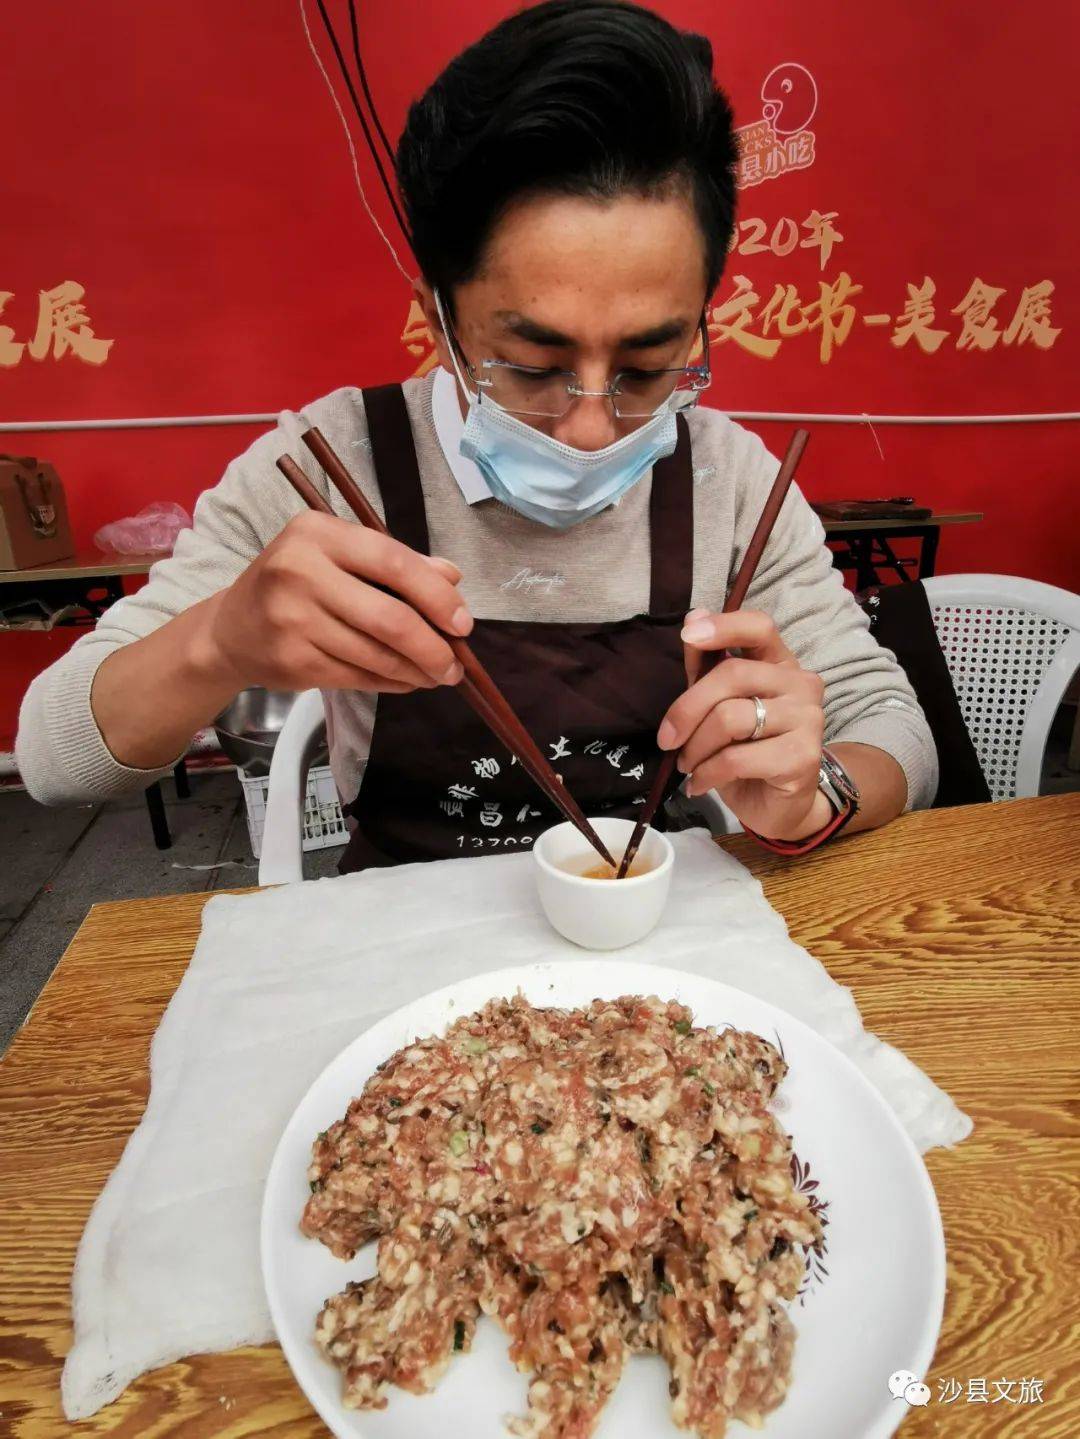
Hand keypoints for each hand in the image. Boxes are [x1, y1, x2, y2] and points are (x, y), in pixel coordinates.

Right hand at [203, 511, 471, 693]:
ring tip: (436, 674)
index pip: (393, 562)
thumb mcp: (336, 554)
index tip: (462, 622)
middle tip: (454, 665)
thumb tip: (451, 577)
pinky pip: (358, 677)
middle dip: (432, 647)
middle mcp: (301, 572)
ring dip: (416, 671)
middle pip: (389, 618)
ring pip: (376, 655)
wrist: (231, 628)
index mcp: (318, 534)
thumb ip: (395, 561)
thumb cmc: (295, 583)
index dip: (435, 596)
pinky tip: (406, 681)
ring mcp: (293, 620)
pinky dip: (391, 683)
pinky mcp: (293, 661)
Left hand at [657, 609, 829, 841]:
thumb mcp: (718, 705)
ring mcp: (807, 719)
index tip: (687, 635)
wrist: (777, 806)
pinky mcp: (802, 756)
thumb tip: (692, 617)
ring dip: (695, 747)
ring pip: (730, 718)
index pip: (759, 627)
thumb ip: (706, 666)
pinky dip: (707, 773)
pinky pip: (737, 758)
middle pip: (733, 674)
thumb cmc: (746, 751)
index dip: (724, 625)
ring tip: (687, 765)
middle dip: (687, 709)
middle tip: (667, 740)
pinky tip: (699, 784)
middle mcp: (801, 684)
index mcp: (780, 664)